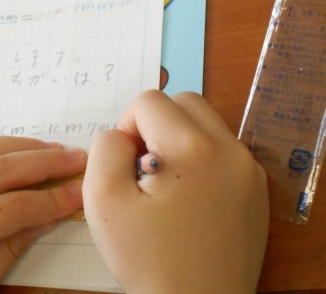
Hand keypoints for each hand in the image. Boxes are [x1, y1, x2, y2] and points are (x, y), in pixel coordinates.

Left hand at [0, 137, 85, 293]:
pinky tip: (15, 151)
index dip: (52, 199)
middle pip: (1, 169)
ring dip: (21, 147)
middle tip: (78, 159)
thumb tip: (42, 219)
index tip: (80, 191)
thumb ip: (5, 252)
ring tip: (53, 150)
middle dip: (44, 162)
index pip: (14, 206)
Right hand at [83, 90, 268, 293]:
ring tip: (166, 183)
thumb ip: (106, 148)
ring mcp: (249, 171)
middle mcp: (230, 150)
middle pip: (184, 102)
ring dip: (178, 138)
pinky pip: (223, 151)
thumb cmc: (148, 258)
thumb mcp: (103, 200)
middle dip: (155, 124)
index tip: (126, 168)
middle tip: (144, 169)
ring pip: (206, 123)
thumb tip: (124, 135)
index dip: (126, 128)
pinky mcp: (256, 191)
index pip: (149, 101)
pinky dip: (200, 159)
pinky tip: (189, 197)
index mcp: (193, 147)